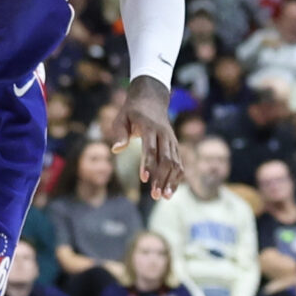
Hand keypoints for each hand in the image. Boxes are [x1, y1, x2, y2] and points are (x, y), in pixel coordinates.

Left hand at [117, 75, 182, 198]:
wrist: (152, 99)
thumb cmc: (132, 111)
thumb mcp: (121, 117)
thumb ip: (119, 133)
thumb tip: (115, 150)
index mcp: (151, 128)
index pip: (151, 149)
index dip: (148, 164)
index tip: (143, 179)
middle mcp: (165, 135)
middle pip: (167, 160)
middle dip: (161, 178)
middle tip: (155, 195)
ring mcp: (172, 140)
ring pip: (176, 163)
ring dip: (171, 181)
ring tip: (165, 197)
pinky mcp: (175, 145)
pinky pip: (179, 163)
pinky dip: (176, 176)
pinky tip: (171, 189)